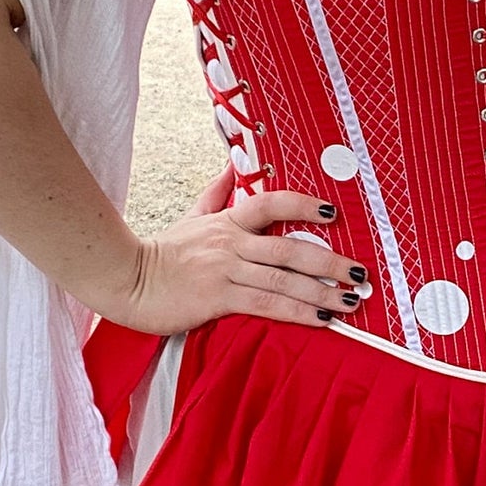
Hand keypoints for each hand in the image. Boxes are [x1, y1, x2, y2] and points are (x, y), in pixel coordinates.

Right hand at [110, 184, 372, 335]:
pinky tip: (321, 319)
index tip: (333, 213)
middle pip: (289, 248)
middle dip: (330, 261)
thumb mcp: (190, 217)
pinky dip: (297, 311)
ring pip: (284, 279)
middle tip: (360, 273)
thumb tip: (230, 166)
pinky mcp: (218, 298)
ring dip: (322, 291)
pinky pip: (266, 304)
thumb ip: (215, 194)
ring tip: (350, 300)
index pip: (270, 203)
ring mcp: (225, 270)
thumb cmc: (160, 254)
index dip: (303, 205)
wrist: (125, 281)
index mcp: (227, 222)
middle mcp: (231, 243)